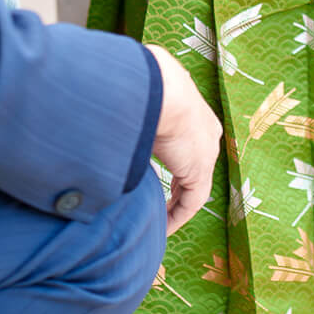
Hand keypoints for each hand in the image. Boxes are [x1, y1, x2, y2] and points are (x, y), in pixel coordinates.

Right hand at [145, 43, 221, 234]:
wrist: (159, 86)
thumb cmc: (142, 85)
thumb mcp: (140, 99)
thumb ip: (131, 114)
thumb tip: (106, 117)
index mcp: (193, 112)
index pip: (187, 144)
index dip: (174, 162)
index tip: (160, 176)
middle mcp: (206, 133)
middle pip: (193, 166)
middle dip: (178, 185)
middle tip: (162, 200)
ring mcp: (206, 152)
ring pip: (193, 187)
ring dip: (176, 204)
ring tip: (159, 220)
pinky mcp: (200, 170)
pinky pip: (191, 202)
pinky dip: (176, 216)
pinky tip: (163, 227)